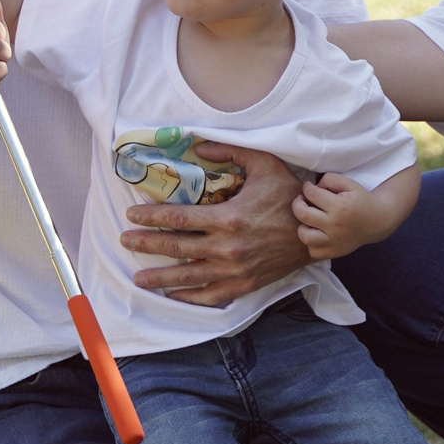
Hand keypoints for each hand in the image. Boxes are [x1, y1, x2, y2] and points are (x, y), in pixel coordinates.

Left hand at [123, 143, 310, 305]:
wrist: (318, 230)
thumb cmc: (290, 195)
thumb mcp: (264, 163)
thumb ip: (230, 152)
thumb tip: (199, 145)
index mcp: (228, 217)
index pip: (178, 218)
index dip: (150, 217)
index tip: (132, 215)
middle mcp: (228, 248)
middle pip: (176, 248)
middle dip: (146, 245)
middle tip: (125, 242)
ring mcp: (236, 270)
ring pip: (188, 277)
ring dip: (160, 278)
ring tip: (139, 279)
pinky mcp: (245, 284)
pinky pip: (211, 296)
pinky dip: (190, 298)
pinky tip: (173, 296)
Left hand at [292, 172, 374, 259]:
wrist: (378, 221)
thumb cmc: (361, 200)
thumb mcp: (349, 183)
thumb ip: (330, 179)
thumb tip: (313, 187)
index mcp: (340, 207)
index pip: (311, 194)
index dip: (307, 187)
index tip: (309, 187)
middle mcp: (335, 225)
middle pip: (303, 214)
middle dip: (298, 203)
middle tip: (302, 200)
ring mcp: (334, 241)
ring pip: (305, 236)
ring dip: (302, 226)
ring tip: (309, 220)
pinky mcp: (335, 252)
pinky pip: (314, 252)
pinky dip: (312, 243)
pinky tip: (317, 233)